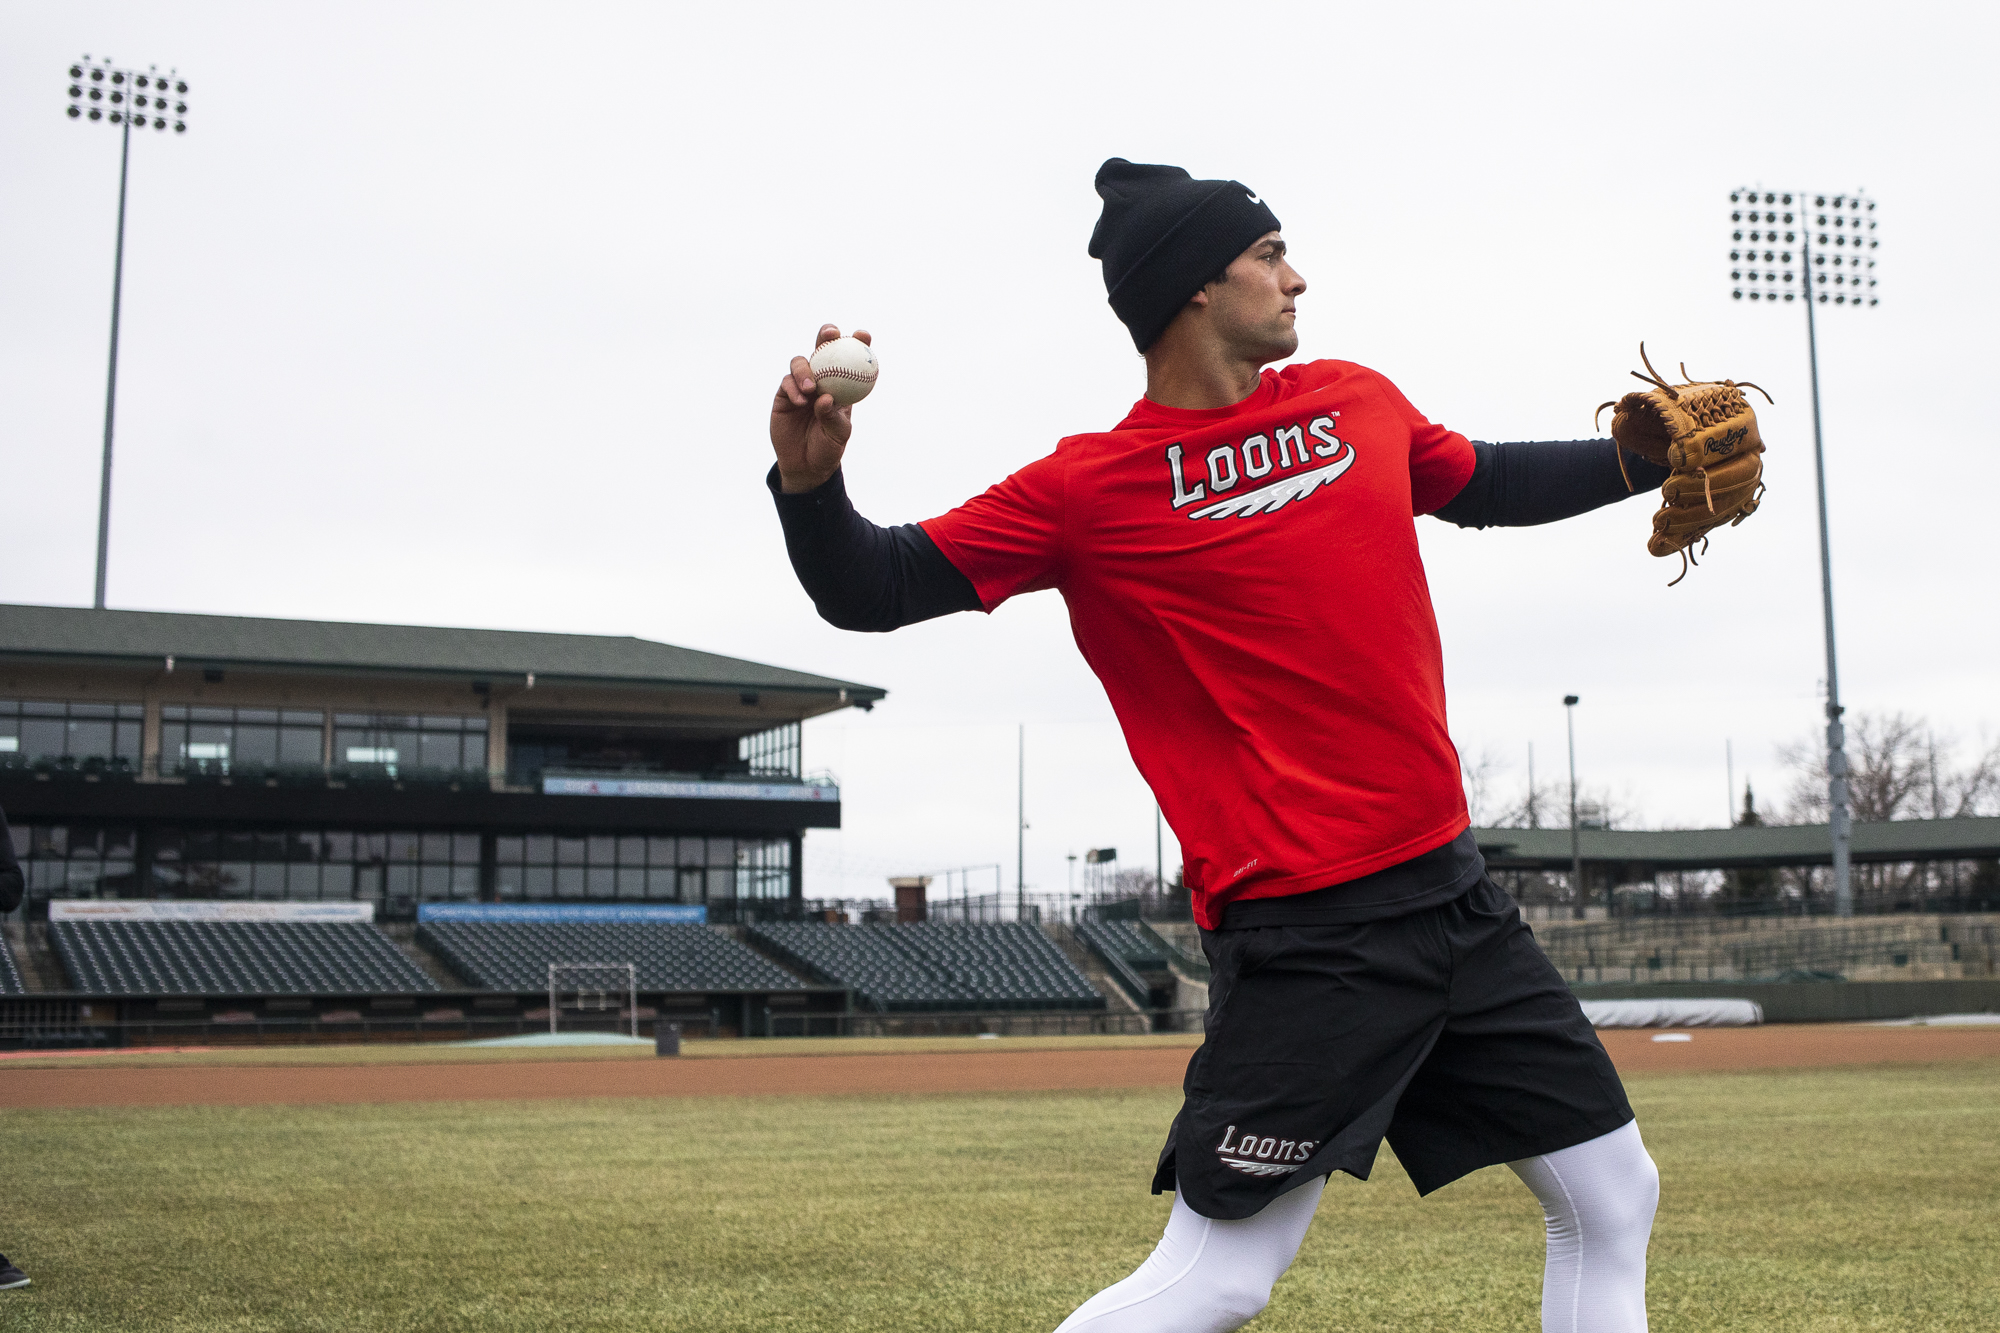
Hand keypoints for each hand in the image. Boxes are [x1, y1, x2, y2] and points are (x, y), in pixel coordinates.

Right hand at [771, 325, 870, 493]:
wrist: (805, 464)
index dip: (858, 343)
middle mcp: (821, 379)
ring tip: (811, 388)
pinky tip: (801, 401)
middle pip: (823, 349)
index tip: (864, 335)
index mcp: (842, 384)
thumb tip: (826, 398)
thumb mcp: (838, 434)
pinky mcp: (783, 394)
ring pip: (800, 362)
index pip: (851, 359)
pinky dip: (793, 388)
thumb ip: (832, 416)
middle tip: (831, 334)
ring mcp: (801, 384)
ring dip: (805, 369)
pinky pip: (787, 382)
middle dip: (827, 335)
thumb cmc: (828, 448)